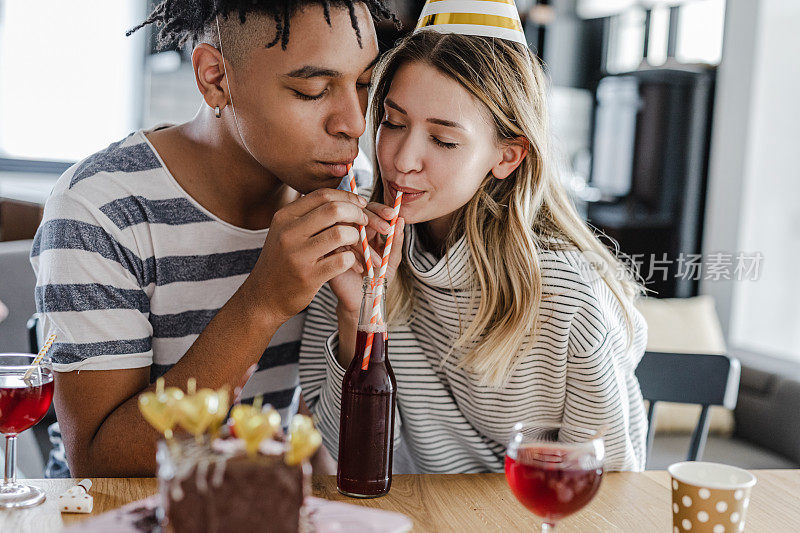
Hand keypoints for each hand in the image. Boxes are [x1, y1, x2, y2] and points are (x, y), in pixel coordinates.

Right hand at [241, 189, 369, 321]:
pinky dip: (352, 259)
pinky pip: (343, 260)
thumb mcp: (286, 232)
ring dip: (356, 237)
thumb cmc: (282, 261)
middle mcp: (289, 233)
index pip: (323, 195)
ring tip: (355, 244)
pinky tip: (349, 262)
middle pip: (334, 210)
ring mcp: (298, 255)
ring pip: (342, 234)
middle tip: (364, 222)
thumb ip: (308, 215)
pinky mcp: (309, 276)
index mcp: (284, 216)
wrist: (264, 296)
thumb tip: (342, 197)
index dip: (347, 196)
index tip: (360, 203)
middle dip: (357, 213)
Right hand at [328, 201, 404, 316]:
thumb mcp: (392, 260)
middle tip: (387, 230)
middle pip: (357, 214)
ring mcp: (338, 243)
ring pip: (347, 230)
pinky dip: (351, 257)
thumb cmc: (377, 279)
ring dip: (365, 245)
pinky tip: (360, 269)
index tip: (392, 215)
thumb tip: (401, 220)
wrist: (363, 301)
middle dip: (374, 220)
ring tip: (377, 263)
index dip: (380, 210)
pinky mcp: (328, 255)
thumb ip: (396, 242)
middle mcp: (351, 232)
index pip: (370, 210)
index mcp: (366, 230)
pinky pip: (337, 248)